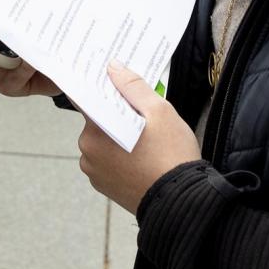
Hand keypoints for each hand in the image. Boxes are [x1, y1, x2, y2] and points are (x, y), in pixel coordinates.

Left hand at [77, 62, 200, 214]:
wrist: (180, 201)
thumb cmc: (171, 156)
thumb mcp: (159, 111)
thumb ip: (133, 87)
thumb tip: (113, 67)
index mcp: (96, 128)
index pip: (89, 98)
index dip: (103, 88)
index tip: (116, 84)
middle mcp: (88, 149)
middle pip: (98, 120)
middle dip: (117, 115)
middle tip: (144, 119)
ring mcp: (93, 170)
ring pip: (103, 141)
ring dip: (118, 137)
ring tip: (147, 142)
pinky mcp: (103, 185)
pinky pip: (107, 161)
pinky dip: (120, 156)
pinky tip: (142, 159)